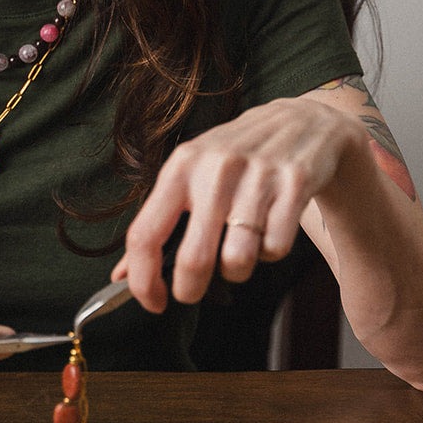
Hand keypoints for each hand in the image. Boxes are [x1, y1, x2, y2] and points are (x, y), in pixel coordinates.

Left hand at [113, 97, 365, 309]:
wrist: (301, 121)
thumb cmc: (235, 157)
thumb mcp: (190, 175)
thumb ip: (157, 223)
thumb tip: (121, 276)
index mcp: (180, 167)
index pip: (145, 234)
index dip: (143, 281)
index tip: (152, 301)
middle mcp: (215, 169)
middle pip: (194, 259)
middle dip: (189, 289)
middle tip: (192, 290)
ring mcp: (257, 176)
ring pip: (238, 261)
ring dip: (236, 270)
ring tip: (237, 250)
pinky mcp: (295, 184)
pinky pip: (275, 248)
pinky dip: (270, 252)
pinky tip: (268, 229)